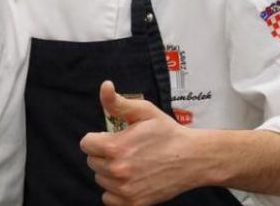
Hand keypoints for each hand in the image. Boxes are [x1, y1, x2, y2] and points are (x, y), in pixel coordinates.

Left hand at [79, 81, 199, 205]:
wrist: (193, 158)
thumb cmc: (168, 133)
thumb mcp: (144, 111)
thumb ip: (118, 102)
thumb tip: (105, 86)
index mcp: (115, 147)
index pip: (86, 144)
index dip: (97, 138)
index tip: (111, 137)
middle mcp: (118, 170)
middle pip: (92, 161)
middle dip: (103, 153)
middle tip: (124, 149)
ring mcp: (125, 189)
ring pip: (100, 179)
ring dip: (109, 172)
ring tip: (129, 163)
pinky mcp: (134, 203)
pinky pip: (109, 199)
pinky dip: (115, 191)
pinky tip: (128, 179)